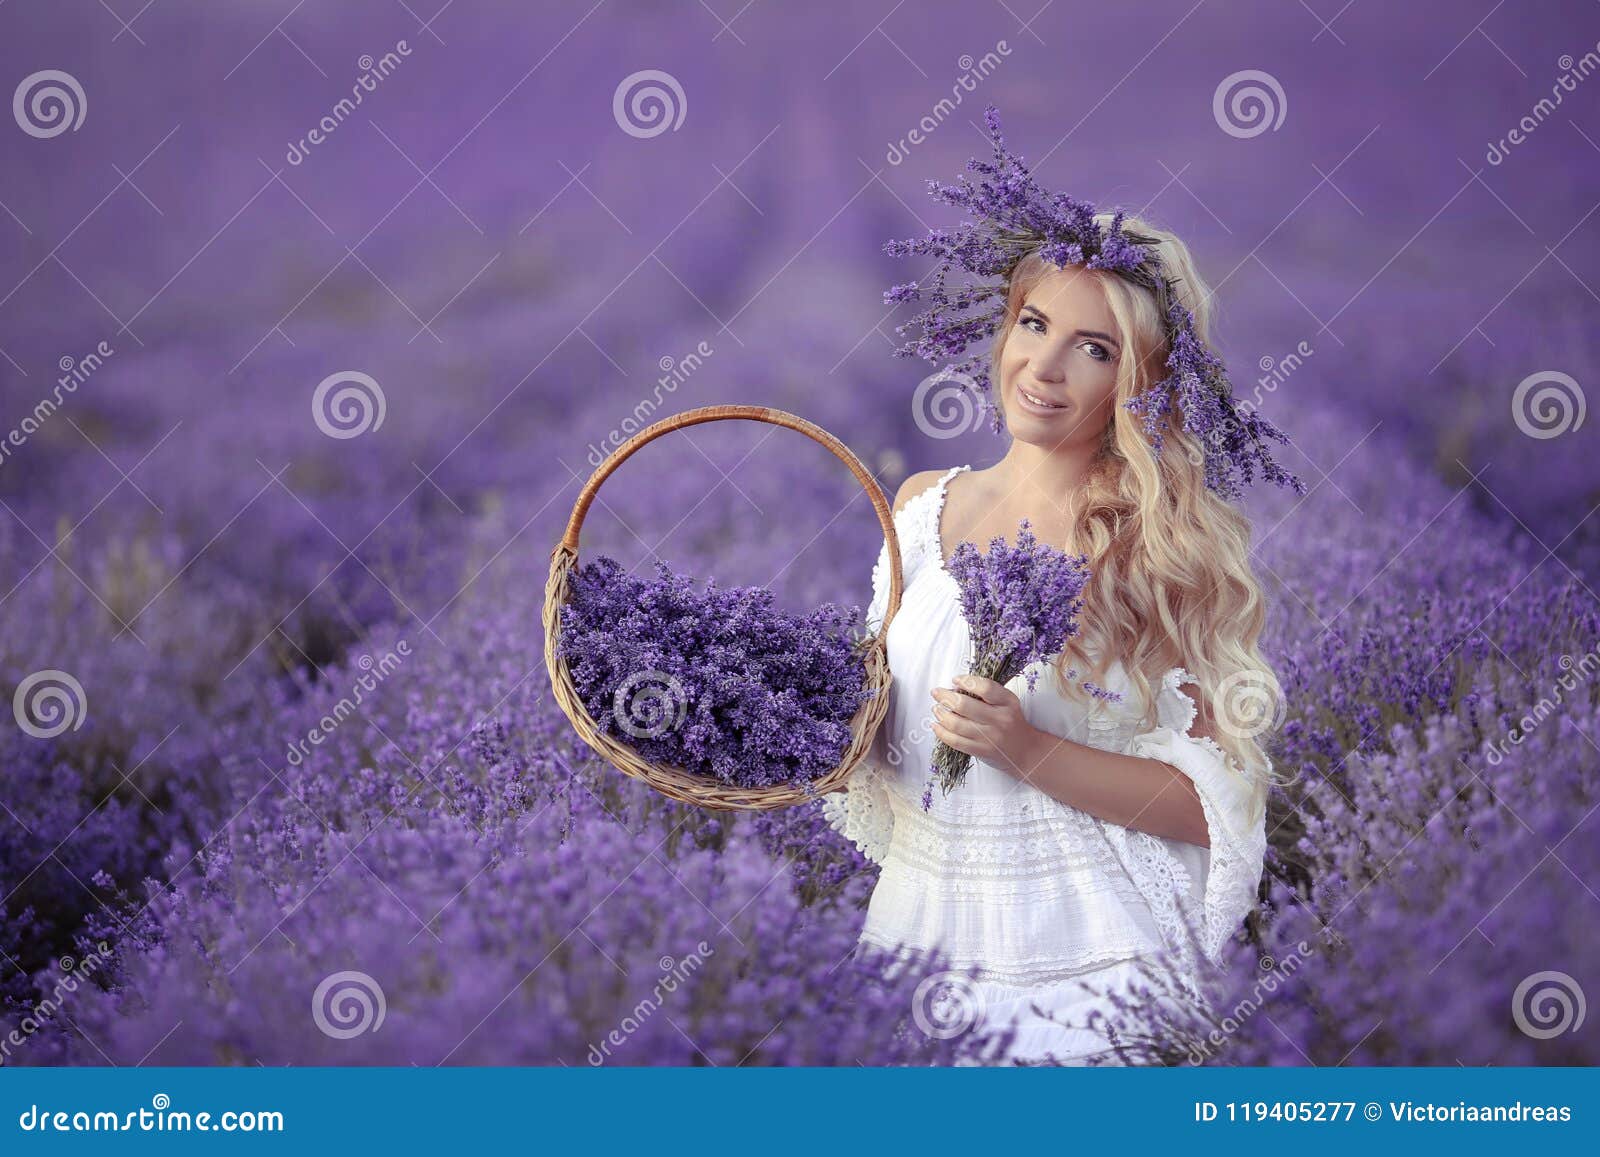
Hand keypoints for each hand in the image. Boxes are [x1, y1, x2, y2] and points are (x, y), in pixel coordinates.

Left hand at [929, 674, 1044, 778]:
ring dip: (941, 714)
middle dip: (945, 697)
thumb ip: (988, 693)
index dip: (967, 681)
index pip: (986, 688)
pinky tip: (936, 725)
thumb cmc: (1012, 723)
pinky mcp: (981, 751)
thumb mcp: (1008, 703)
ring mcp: (990, 737)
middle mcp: (1000, 719)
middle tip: (936, 693)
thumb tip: (956, 687)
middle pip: (965, 706)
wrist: (1026, 751)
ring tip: (936, 709)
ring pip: (957, 725)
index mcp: (1008, 703)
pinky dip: (942, 732)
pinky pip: (956, 741)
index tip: (955, 679)